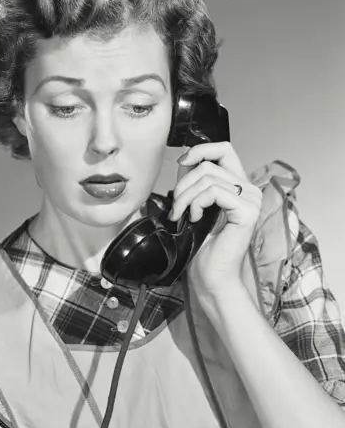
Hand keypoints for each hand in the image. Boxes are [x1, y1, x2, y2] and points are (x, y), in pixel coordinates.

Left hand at [170, 142, 262, 302]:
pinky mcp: (247, 211)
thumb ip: (195, 182)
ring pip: (208, 177)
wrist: (211, 276)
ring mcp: (251, 200)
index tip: (183, 162)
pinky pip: (214, 192)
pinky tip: (195, 218)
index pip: (224, 150)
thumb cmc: (203, 247)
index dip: (201, 150)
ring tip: (181, 214)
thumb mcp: (195, 204)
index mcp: (240, 186)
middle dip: (184, 183)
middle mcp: (250, 190)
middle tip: (177, 206)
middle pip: (209, 164)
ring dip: (185, 196)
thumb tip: (185, 159)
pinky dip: (196, 203)